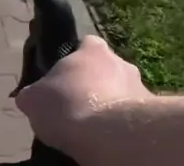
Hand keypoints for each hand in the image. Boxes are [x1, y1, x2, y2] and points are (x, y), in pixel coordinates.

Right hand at [12, 36, 152, 162]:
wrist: (110, 135)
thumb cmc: (68, 105)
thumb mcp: (33, 99)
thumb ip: (33, 94)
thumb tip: (31, 97)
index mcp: (94, 49)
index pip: (85, 44)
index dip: (74, 59)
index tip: (64, 78)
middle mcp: (122, 62)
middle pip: (106, 70)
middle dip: (94, 86)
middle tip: (77, 107)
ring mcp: (141, 88)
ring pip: (121, 94)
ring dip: (110, 106)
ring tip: (93, 129)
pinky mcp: (153, 114)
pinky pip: (132, 117)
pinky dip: (121, 126)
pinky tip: (108, 140)